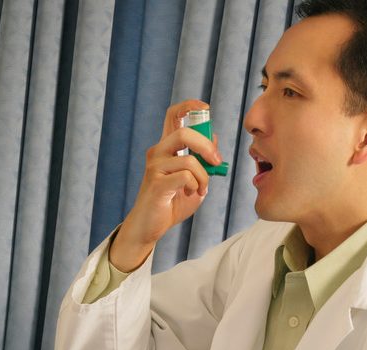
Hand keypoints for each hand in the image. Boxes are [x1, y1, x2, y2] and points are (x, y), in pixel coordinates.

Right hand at [111, 99, 223, 271]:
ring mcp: (155, 167)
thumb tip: (214, 137)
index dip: (189, 106)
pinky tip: (190, 194)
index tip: (204, 108)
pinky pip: (186, 178)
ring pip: (189, 160)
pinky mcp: (156, 184)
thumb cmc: (171, 203)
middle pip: (185, 133)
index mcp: (166, 147)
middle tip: (216, 162)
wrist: (150, 226)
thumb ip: (203, 160)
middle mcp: (157, 152)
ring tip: (201, 189)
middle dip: (207, 147)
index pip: (173, 115)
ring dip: (204, 177)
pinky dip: (195, 187)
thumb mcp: (194, 179)